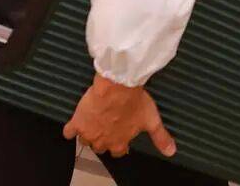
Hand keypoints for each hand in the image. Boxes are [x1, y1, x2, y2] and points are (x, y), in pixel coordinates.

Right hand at [62, 73, 176, 158]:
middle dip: (104, 139)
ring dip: (89, 134)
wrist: (118, 87)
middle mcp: (103, 141)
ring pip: (85, 140)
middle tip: (107, 127)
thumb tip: (171, 151)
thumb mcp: (152, 120)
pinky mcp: (77, 122)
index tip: (120, 138)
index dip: (119, 145)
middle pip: (100, 147)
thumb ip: (161, 137)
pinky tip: (74, 125)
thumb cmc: (135, 101)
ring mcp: (88, 132)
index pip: (118, 152)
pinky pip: (68, 132)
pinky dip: (70, 130)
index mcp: (120, 142)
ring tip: (94, 124)